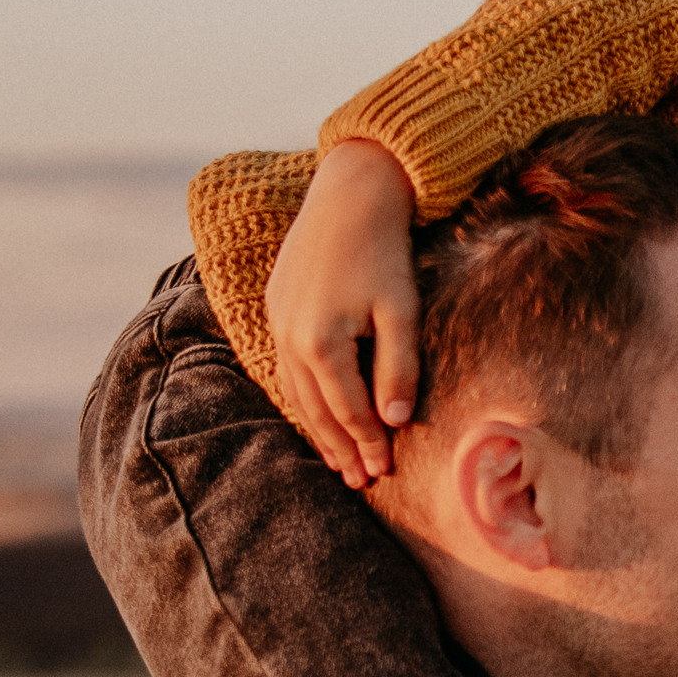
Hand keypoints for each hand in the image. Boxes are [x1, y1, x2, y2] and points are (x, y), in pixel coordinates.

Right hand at [266, 139, 420, 486]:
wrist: (350, 194)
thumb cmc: (385, 252)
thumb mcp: (402, 312)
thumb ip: (399, 368)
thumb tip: (395, 421)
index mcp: (321, 342)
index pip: (348, 410)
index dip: (368, 444)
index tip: (385, 472)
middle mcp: (290, 337)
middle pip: (316, 409)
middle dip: (340, 448)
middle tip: (360, 482)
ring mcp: (277, 321)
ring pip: (296, 391)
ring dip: (318, 428)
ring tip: (338, 459)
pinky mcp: (275, 306)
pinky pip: (287, 366)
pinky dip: (304, 395)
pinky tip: (318, 410)